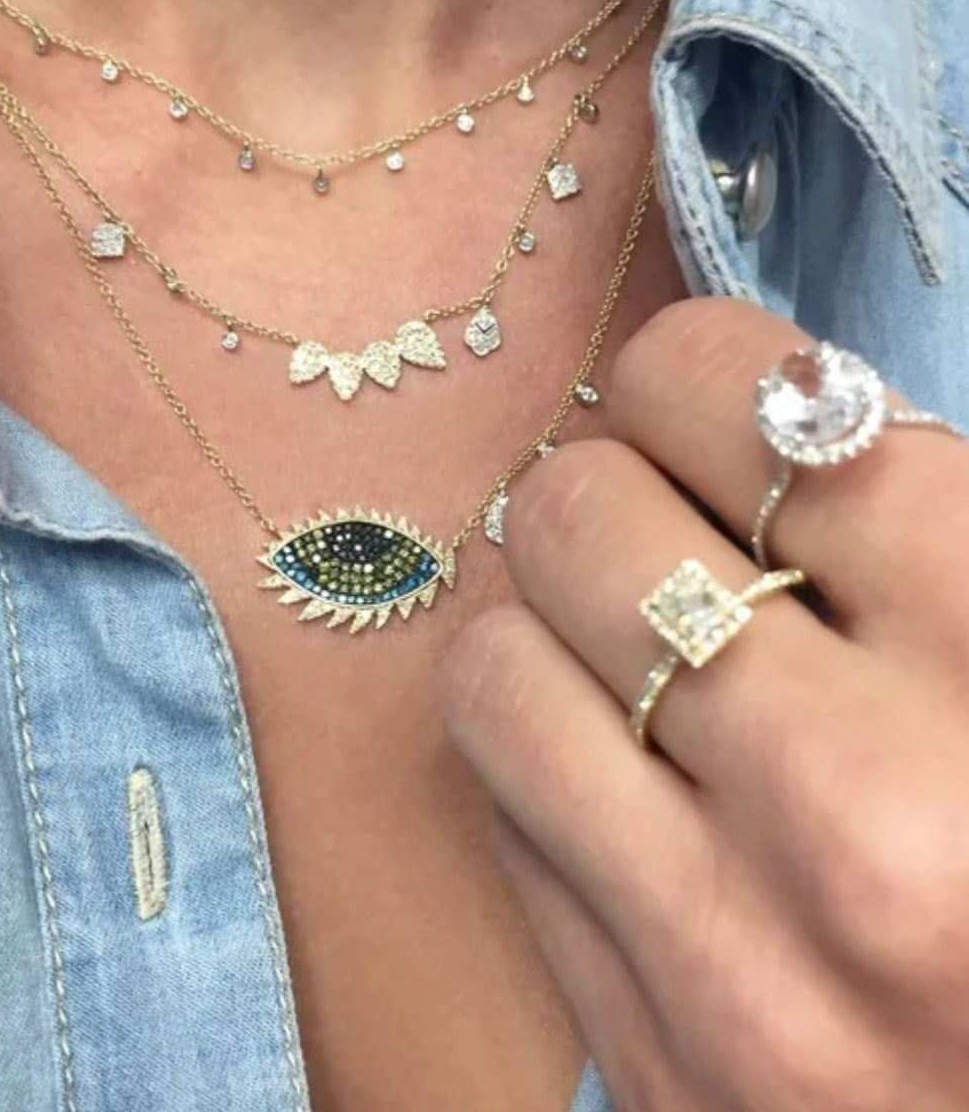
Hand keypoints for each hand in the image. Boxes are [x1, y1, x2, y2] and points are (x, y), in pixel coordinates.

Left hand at [440, 298, 968, 1110]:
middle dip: (607, 491)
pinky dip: (542, 759)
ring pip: (493, 662)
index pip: (761, 405)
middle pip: (583, 517)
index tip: (697, 398)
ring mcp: (726, 955)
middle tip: (652, 524)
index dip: (699, 370)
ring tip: (618, 646)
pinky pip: (501, 817)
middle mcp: (856, 817)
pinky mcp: (644, 1051)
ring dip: (542, 626)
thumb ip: (922, 529)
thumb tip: (754, 404)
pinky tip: (623, 773)